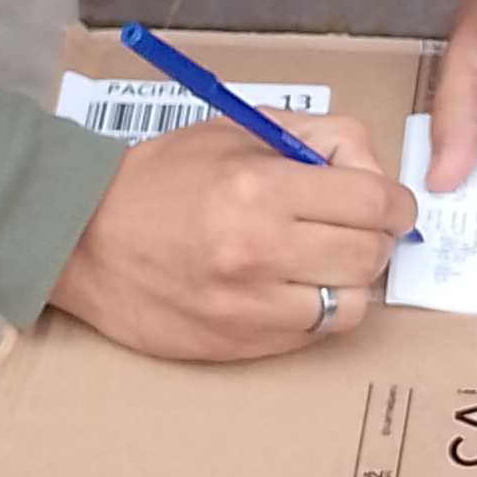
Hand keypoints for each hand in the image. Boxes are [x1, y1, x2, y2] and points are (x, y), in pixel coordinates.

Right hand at [49, 115, 413, 358]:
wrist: (82, 239)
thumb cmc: (162, 179)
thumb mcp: (236, 130)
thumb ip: (313, 139)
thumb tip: (370, 167)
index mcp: (260, 188)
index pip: (374, 202)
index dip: (394, 202)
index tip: (387, 202)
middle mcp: (259, 251)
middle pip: (371, 256)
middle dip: (377, 239)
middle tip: (356, 229)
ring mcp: (250, 308)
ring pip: (353, 305)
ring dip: (350, 281)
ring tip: (324, 262)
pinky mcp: (239, 345)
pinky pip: (313, 335)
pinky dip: (317, 311)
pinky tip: (292, 288)